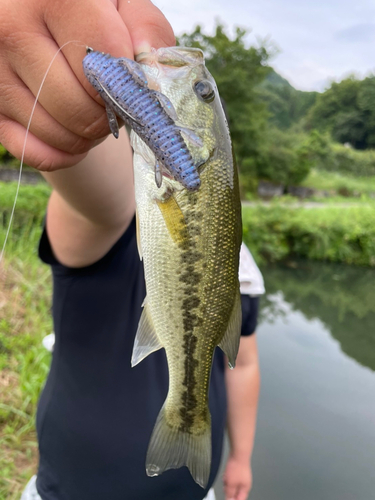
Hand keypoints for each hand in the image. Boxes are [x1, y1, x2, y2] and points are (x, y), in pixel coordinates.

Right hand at [0, 0, 173, 170]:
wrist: (42, 28)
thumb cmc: (92, 19)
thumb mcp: (124, 9)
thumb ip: (147, 33)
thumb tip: (152, 75)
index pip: (106, 68)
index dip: (128, 89)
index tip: (130, 85)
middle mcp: (10, 28)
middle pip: (83, 109)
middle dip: (108, 117)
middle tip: (111, 102)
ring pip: (62, 136)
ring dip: (89, 136)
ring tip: (91, 111)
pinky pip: (39, 154)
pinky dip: (66, 154)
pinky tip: (72, 133)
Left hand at [223, 455, 252, 499]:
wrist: (239, 453)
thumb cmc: (236, 468)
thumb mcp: (231, 484)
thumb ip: (230, 494)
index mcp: (245, 489)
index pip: (239, 499)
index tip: (227, 497)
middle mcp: (245, 483)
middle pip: (236, 492)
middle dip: (229, 490)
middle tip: (225, 486)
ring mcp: (242, 476)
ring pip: (233, 484)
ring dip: (228, 483)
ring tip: (226, 477)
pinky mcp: (239, 471)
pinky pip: (232, 477)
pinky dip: (228, 477)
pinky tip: (226, 473)